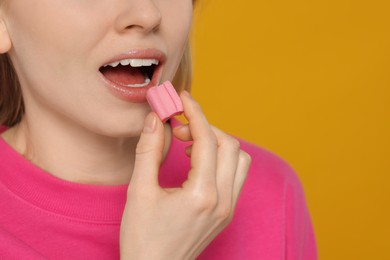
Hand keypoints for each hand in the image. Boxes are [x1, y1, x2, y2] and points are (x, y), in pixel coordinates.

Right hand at [120, 91, 250, 259]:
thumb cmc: (143, 238)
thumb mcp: (140, 192)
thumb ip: (149, 151)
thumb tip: (156, 119)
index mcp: (202, 195)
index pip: (207, 140)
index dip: (195, 113)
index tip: (183, 98)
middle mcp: (223, 201)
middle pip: (230, 145)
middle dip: (205, 127)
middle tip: (178, 127)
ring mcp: (229, 208)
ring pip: (239, 159)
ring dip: (217, 142)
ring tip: (189, 143)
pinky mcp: (227, 213)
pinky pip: (236, 175)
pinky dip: (221, 159)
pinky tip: (198, 161)